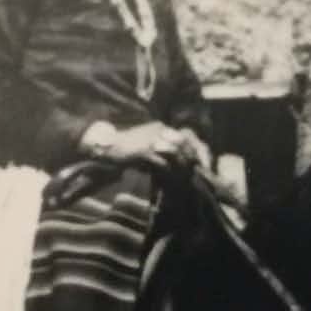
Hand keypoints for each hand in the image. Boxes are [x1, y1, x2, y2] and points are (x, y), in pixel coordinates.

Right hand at [82, 121, 209, 169]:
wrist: (106, 147)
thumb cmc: (127, 150)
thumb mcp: (147, 146)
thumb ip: (161, 152)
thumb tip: (178, 167)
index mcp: (161, 128)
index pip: (187, 137)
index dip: (198, 151)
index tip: (204, 165)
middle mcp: (159, 131)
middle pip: (184, 145)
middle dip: (192, 161)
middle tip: (196, 175)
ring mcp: (151, 141)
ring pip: (176, 154)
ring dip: (182, 169)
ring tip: (185, 181)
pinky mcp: (144, 152)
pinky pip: (163, 164)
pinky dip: (169, 174)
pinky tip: (171, 182)